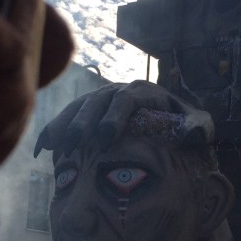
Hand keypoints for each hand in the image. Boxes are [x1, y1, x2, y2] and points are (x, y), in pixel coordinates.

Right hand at [34, 80, 212, 157]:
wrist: (167, 120)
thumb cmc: (181, 124)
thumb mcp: (196, 125)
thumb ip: (198, 128)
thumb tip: (193, 134)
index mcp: (144, 92)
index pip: (127, 100)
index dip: (114, 117)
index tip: (105, 139)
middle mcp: (119, 90)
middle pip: (98, 102)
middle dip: (84, 122)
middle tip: (75, 144)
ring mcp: (100, 99)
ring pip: (78, 107)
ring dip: (64, 125)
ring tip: (52, 146)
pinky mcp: (87, 111)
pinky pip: (67, 117)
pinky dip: (53, 130)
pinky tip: (41, 150)